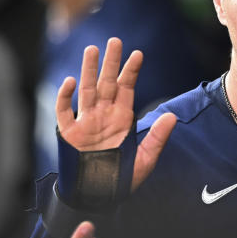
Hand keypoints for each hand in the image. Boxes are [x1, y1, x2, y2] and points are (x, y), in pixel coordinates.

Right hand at [56, 37, 176, 190]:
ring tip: (92, 50)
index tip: (138, 53)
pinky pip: (64, 111)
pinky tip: (70, 81)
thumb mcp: (145, 160)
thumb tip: (172, 116)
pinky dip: (65, 97)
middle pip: (107, 83)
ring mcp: (86, 122)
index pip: (127, 88)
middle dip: (111, 62)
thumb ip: (157, 138)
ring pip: (86, 90)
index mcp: (122, 118)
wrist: (98, 196)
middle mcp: (104, 115)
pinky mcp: (69, 133)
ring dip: (88, 70)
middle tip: (115, 41)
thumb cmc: (122, 178)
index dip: (131, 70)